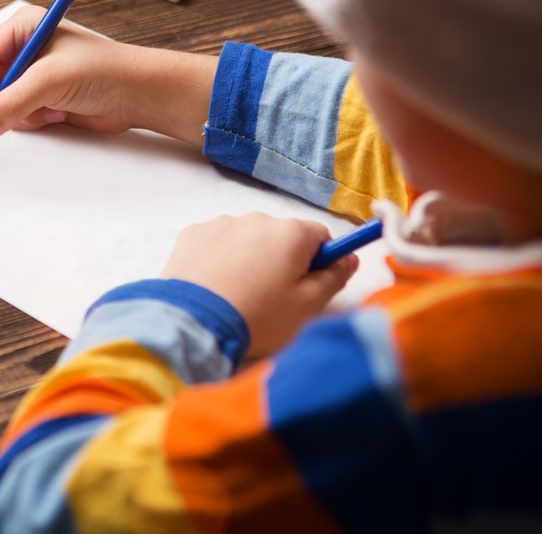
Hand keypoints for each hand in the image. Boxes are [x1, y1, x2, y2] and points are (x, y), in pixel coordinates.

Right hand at [0, 5, 215, 142]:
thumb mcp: (50, 81)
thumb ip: (12, 103)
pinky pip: (18, 116)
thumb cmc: (102, 71)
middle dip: (3, 100)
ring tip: (51, 107)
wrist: (138, 94)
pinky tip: (59, 114)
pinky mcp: (42, 99)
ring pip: (1, 103)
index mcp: (25, 27)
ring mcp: (33, 76)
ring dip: (22, 112)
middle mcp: (26, 49)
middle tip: (18, 113)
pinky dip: (33, 121)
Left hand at [161, 213, 358, 358]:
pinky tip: (214, 285)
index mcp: (290, 232)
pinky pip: (216, 242)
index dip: (320, 261)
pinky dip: (219, 258)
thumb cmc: (259, 316)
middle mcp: (256, 218)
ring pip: (247, 238)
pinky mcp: (191, 234)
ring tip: (238, 293)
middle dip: (282, 260)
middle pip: (281, 237)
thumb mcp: (309, 305)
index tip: (310, 284)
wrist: (194, 323)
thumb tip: (349, 257)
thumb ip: (335, 277)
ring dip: (249, 257)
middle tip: (271, 296)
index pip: (320, 237)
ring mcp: (220, 223)